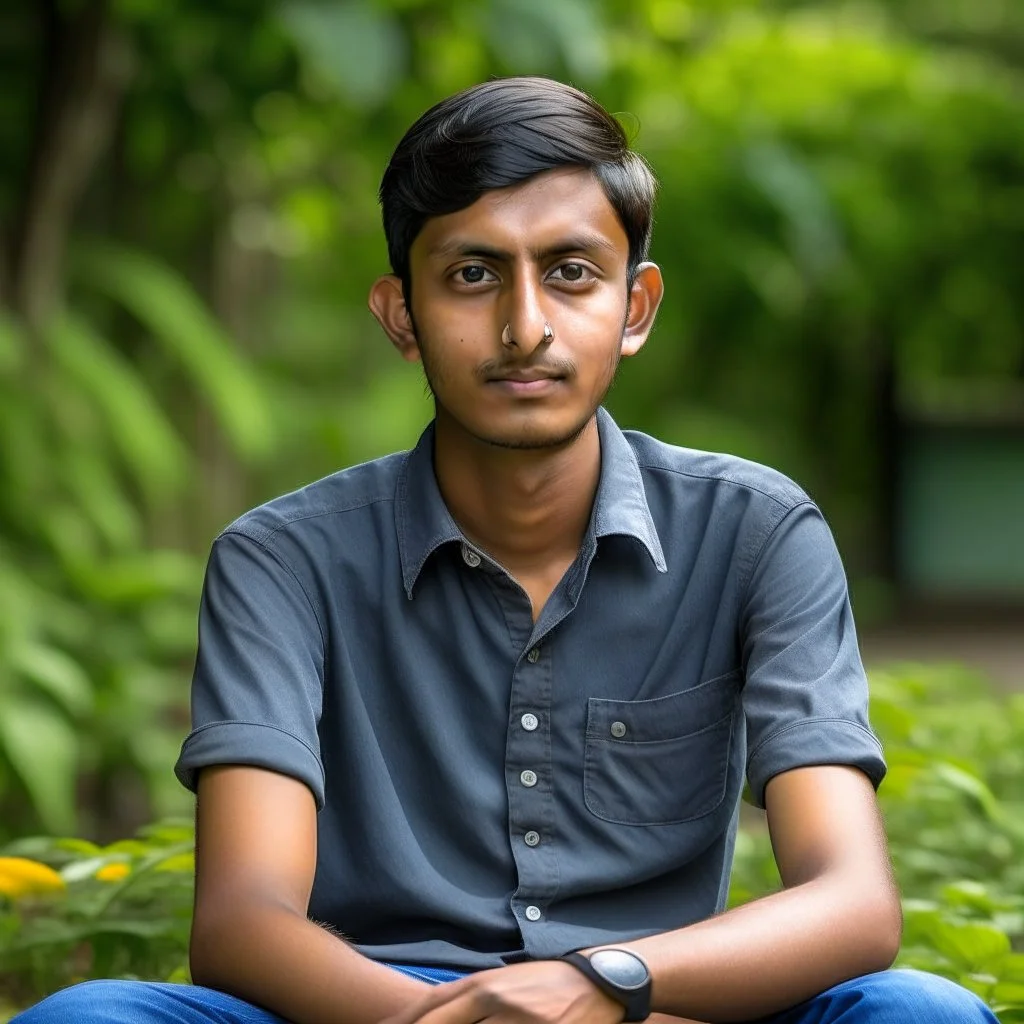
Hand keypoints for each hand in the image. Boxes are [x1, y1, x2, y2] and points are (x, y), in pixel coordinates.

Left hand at [379, 960, 625, 1023]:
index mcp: (484, 984)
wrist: (599, 982)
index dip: (404, 1021)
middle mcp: (494, 999)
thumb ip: (472, 1000)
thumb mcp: (506, 983)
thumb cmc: (547, 985)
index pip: (431, 1005)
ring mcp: (518, 1021)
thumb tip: (434, 1014)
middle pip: (441, 1021)